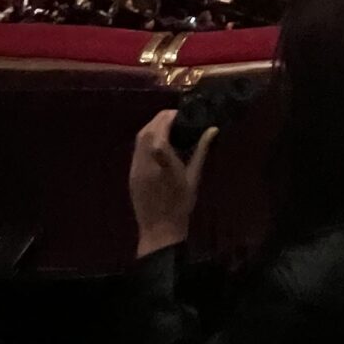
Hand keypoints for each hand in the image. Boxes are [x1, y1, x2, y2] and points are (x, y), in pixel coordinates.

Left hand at [128, 109, 215, 258]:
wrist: (159, 228)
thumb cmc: (181, 203)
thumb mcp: (193, 177)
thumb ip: (201, 150)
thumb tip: (212, 129)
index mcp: (163, 161)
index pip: (162, 130)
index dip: (170, 117)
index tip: (182, 115)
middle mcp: (145, 161)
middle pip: (147, 130)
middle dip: (160, 119)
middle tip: (177, 118)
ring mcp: (135, 167)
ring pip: (139, 138)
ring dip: (152, 127)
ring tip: (168, 127)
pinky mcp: (131, 173)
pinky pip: (137, 149)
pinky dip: (146, 139)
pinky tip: (158, 143)